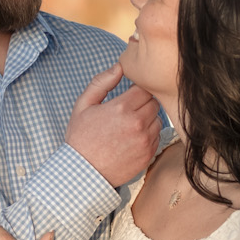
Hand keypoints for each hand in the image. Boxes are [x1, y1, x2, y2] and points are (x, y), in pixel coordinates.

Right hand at [64, 64, 159, 187]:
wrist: (83, 173)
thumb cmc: (81, 138)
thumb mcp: (84, 105)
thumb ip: (102, 82)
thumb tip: (120, 66)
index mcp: (122, 108)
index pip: (144, 88)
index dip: (137, 89)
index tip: (128, 95)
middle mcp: (137, 123)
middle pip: (154, 102)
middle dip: (143, 103)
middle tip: (128, 110)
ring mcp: (145, 140)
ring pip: (158, 119)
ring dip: (148, 118)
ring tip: (130, 124)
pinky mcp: (149, 154)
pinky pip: (157, 136)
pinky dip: (149, 134)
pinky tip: (133, 137)